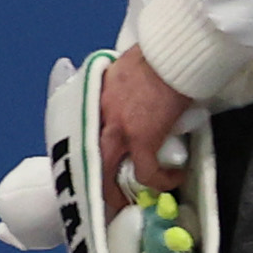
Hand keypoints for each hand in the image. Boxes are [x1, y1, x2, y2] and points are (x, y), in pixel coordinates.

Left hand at [96, 47, 197, 199]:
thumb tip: (129, 100)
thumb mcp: (121, 72)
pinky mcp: (142, 139)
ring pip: (108, 172)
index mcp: (90, 100)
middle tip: (109, 197)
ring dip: (119, 190)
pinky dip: (161, 180)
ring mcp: (117, 130)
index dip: (87, 156)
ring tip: (135, 197)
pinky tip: (173, 178)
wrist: (173, 55)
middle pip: (86, 160)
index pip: (79, 135)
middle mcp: (96, 118)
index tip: (101, 167)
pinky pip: (147, 171)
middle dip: (95, 183)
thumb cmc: (156, 57)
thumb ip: (116, 90)